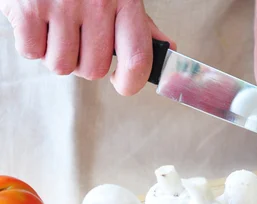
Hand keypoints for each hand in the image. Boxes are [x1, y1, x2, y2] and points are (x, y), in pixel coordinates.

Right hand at [0, 0, 175, 95]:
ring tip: (57, 30)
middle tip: (79, 42)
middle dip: (84, 64)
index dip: (130, 82)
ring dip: (57, 55)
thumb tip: (167, 50)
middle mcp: (96, 3)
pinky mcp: (29, 7)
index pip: (137, 59)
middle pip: (93, 70)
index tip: (121, 83)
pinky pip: (31, 52)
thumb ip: (141, 26)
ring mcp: (61, 5)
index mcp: (125, 1)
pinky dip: (32, 44)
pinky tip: (38, 24)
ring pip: (61, 66)